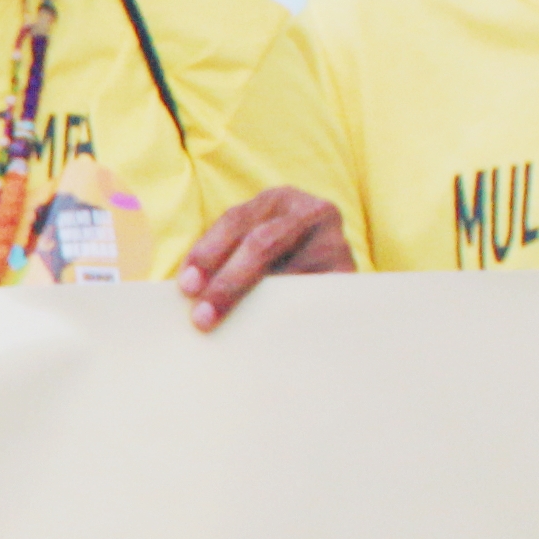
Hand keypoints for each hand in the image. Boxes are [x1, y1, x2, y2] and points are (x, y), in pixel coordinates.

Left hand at [173, 185, 351, 326]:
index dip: (208, 252)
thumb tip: (190, 292)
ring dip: (258, 307)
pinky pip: (315, 301)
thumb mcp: (253, 241)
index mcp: (277, 199)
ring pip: (290, 276)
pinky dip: (288, 319)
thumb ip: (226, 258)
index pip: (236, 221)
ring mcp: (336, 243)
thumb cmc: (277, 256)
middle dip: (228, 283)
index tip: (187, 287)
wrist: (329, 260)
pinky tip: (267, 338)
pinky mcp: (351, 276)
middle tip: (202, 318)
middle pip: (262, 244)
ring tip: (231, 333)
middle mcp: (310, 212)